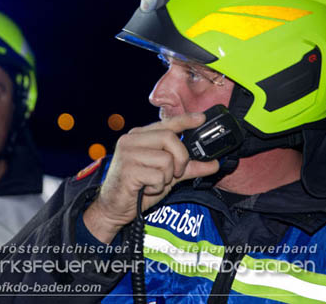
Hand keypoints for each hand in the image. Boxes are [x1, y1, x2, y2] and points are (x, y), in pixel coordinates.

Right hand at [83, 112, 219, 243]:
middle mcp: (131, 140)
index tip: (201, 118)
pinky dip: (158, 187)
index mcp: (139, 136)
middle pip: (170, 137)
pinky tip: (147, 189)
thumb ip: (188, 167)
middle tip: (176, 173)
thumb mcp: (166, 175)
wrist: (112, 208)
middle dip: (181, 158)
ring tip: (155, 183)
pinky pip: (157, 176)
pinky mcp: (128, 170)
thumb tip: (213, 163)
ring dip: (167, 176)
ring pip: (166, 159)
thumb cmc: (138, 189)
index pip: (166, 123)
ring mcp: (128, 154)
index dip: (185, 120)